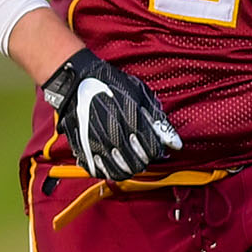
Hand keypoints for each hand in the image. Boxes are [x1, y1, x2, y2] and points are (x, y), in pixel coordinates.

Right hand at [41, 48, 183, 182]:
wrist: (76, 82)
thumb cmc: (110, 85)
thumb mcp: (140, 95)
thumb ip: (159, 121)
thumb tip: (175, 144)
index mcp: (130, 120)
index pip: (151, 151)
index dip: (156, 152)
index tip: (154, 148)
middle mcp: (112, 133)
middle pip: (135, 163)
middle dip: (142, 162)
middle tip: (142, 156)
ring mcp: (95, 142)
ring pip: (115, 170)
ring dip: (126, 169)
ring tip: (128, 163)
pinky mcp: (80, 145)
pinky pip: (94, 168)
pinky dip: (104, 170)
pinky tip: (109, 165)